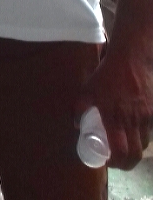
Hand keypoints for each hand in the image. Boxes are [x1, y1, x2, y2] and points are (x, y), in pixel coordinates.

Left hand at [75, 46, 152, 168]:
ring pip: (144, 145)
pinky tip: (134, 133)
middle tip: (117, 161)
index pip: (120, 151)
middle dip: (126, 164)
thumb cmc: (107, 75)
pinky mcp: (152, 112)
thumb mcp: (88, 90)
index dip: (115, 162)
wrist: (131, 58)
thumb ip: (80, 108)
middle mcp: (132, 121)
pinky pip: (149, 132)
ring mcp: (144, 117)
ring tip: (125, 148)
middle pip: (135, 155)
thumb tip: (77, 125)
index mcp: (114, 117)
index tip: (107, 161)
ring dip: (135, 151)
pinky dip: (142, 138)